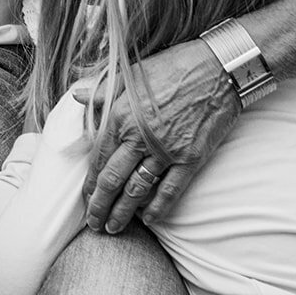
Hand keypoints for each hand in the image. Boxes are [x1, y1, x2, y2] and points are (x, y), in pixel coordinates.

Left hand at [80, 41, 239, 232]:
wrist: (218, 69)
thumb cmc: (173, 67)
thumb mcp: (131, 74)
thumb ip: (102, 92)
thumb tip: (77, 97)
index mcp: (120, 116)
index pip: (97, 158)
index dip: (89, 183)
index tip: (85, 199)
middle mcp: (138, 137)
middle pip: (112, 180)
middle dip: (99, 207)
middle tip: (94, 225)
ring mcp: (165, 151)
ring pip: (137, 190)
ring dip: (123, 213)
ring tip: (114, 227)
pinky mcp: (190, 159)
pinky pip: (170, 190)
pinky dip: (158, 208)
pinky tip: (149, 219)